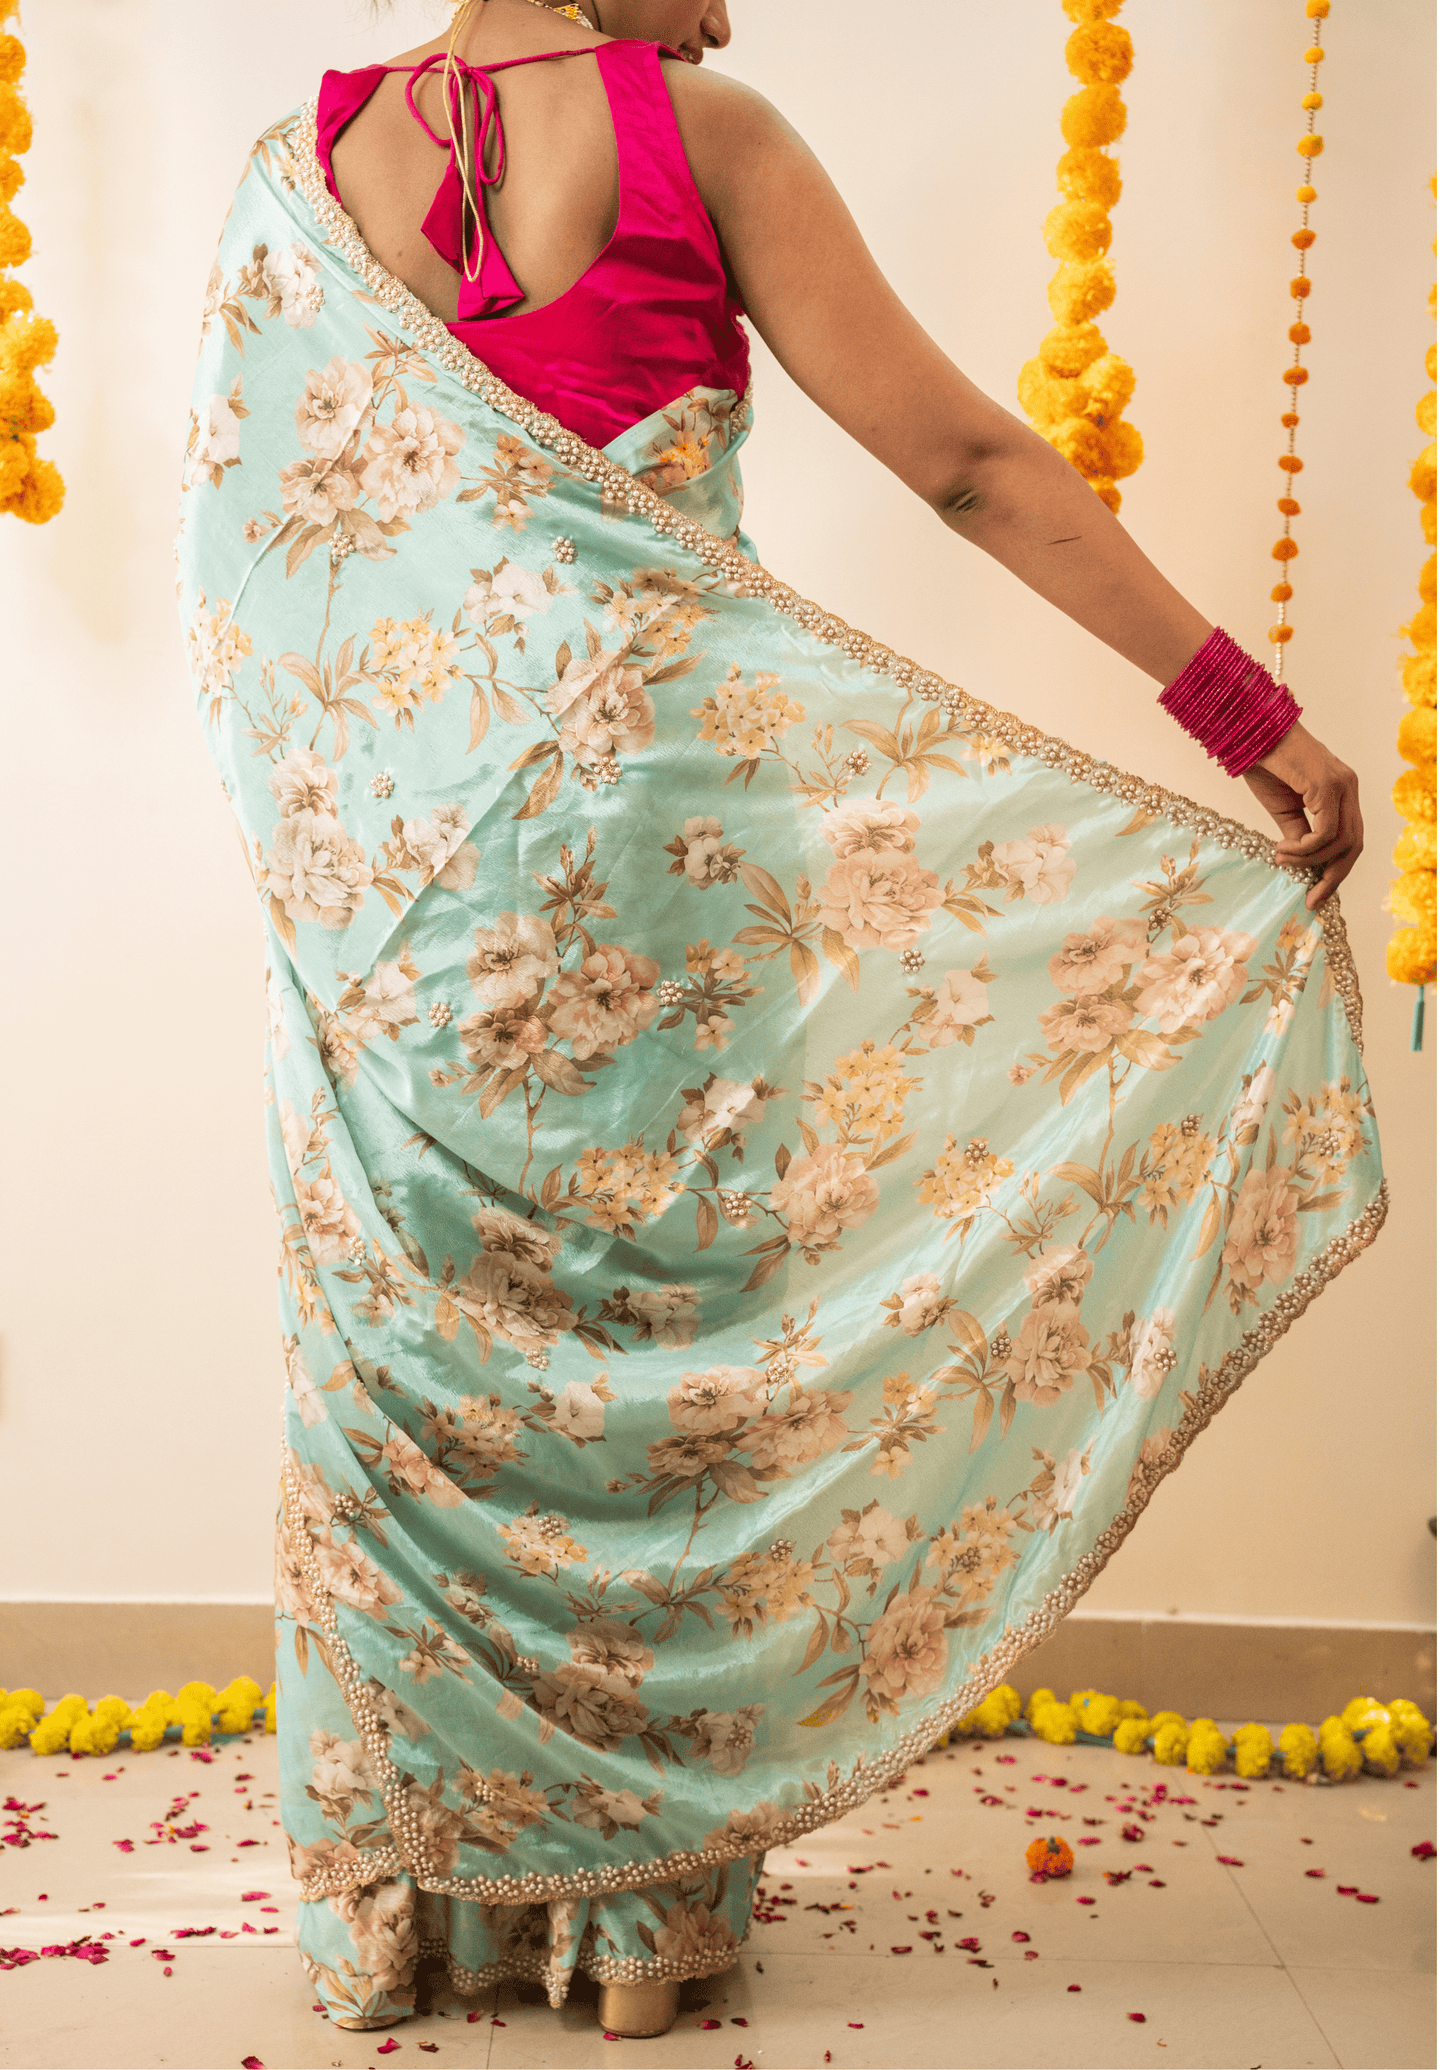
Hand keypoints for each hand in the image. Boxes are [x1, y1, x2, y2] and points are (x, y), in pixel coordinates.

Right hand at [1241, 721, 1362, 909]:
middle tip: (1312, 897)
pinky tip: (1284, 849)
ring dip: (1310, 859)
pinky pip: (1326, 831)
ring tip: (1282, 858)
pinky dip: (1306, 848)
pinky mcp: (1327, 785)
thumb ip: (1299, 833)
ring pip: (1341, 841)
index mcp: (1341, 792)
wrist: (1249, 733)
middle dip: (1334, 875)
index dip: (1336, 869)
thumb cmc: (1264, 763)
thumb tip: (1305, 863)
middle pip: (1355, 844)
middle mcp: (1348, 787)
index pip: (1351, 838)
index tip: (1316, 893)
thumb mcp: (1283, 808)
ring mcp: (1341, 785)